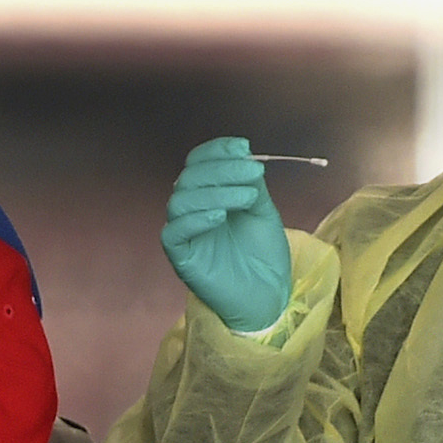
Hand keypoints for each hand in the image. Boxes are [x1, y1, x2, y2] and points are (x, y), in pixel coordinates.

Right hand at [158, 136, 291, 332]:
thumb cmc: (262, 254)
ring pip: (181, 200)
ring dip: (215, 193)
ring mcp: (184, 232)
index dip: (217, 151)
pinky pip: (174, 232)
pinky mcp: (180, 256)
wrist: (268, 294)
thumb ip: (250, 184)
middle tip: (253, 173)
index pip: (199, 162)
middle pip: (190, 177)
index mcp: (208, 194)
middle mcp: (191, 209)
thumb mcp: (261, 210)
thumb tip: (244, 157)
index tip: (244, 147)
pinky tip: (220, 217)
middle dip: (223, 170)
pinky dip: (196, 219)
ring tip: (247, 198)